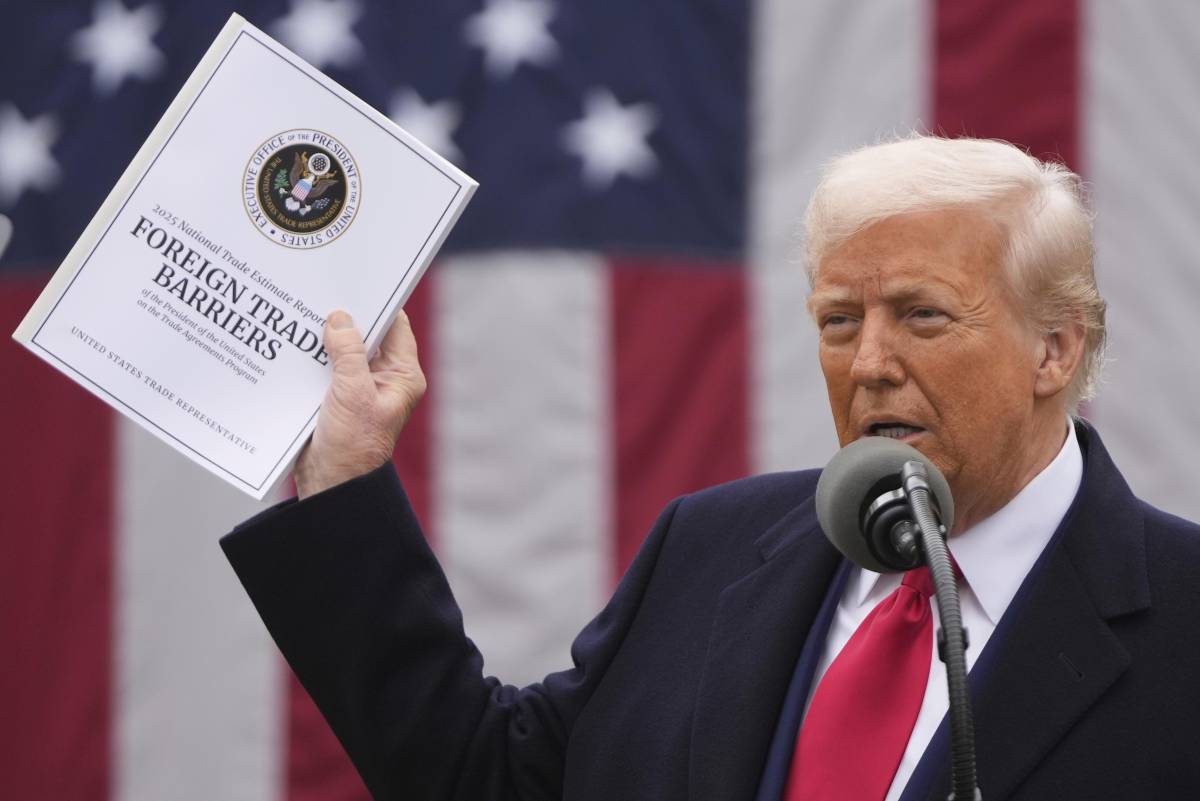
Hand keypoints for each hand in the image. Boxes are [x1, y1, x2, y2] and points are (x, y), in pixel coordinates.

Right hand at [294, 309, 425, 498]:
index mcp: (402, 377)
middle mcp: (384, 379)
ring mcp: (359, 388)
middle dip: (344, 317)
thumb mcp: (352, 392)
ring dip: (322, 337)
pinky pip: (324, 368)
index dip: (378, 302)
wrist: (330, 484)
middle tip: (320, 290)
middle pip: (366, 335)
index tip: (357, 280)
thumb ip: (348, 353)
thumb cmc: (352, 445)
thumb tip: (340, 318)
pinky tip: (289, 340)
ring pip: (342, 351)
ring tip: (300, 309)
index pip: (396, 326)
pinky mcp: (336, 397)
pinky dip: (310, 356)